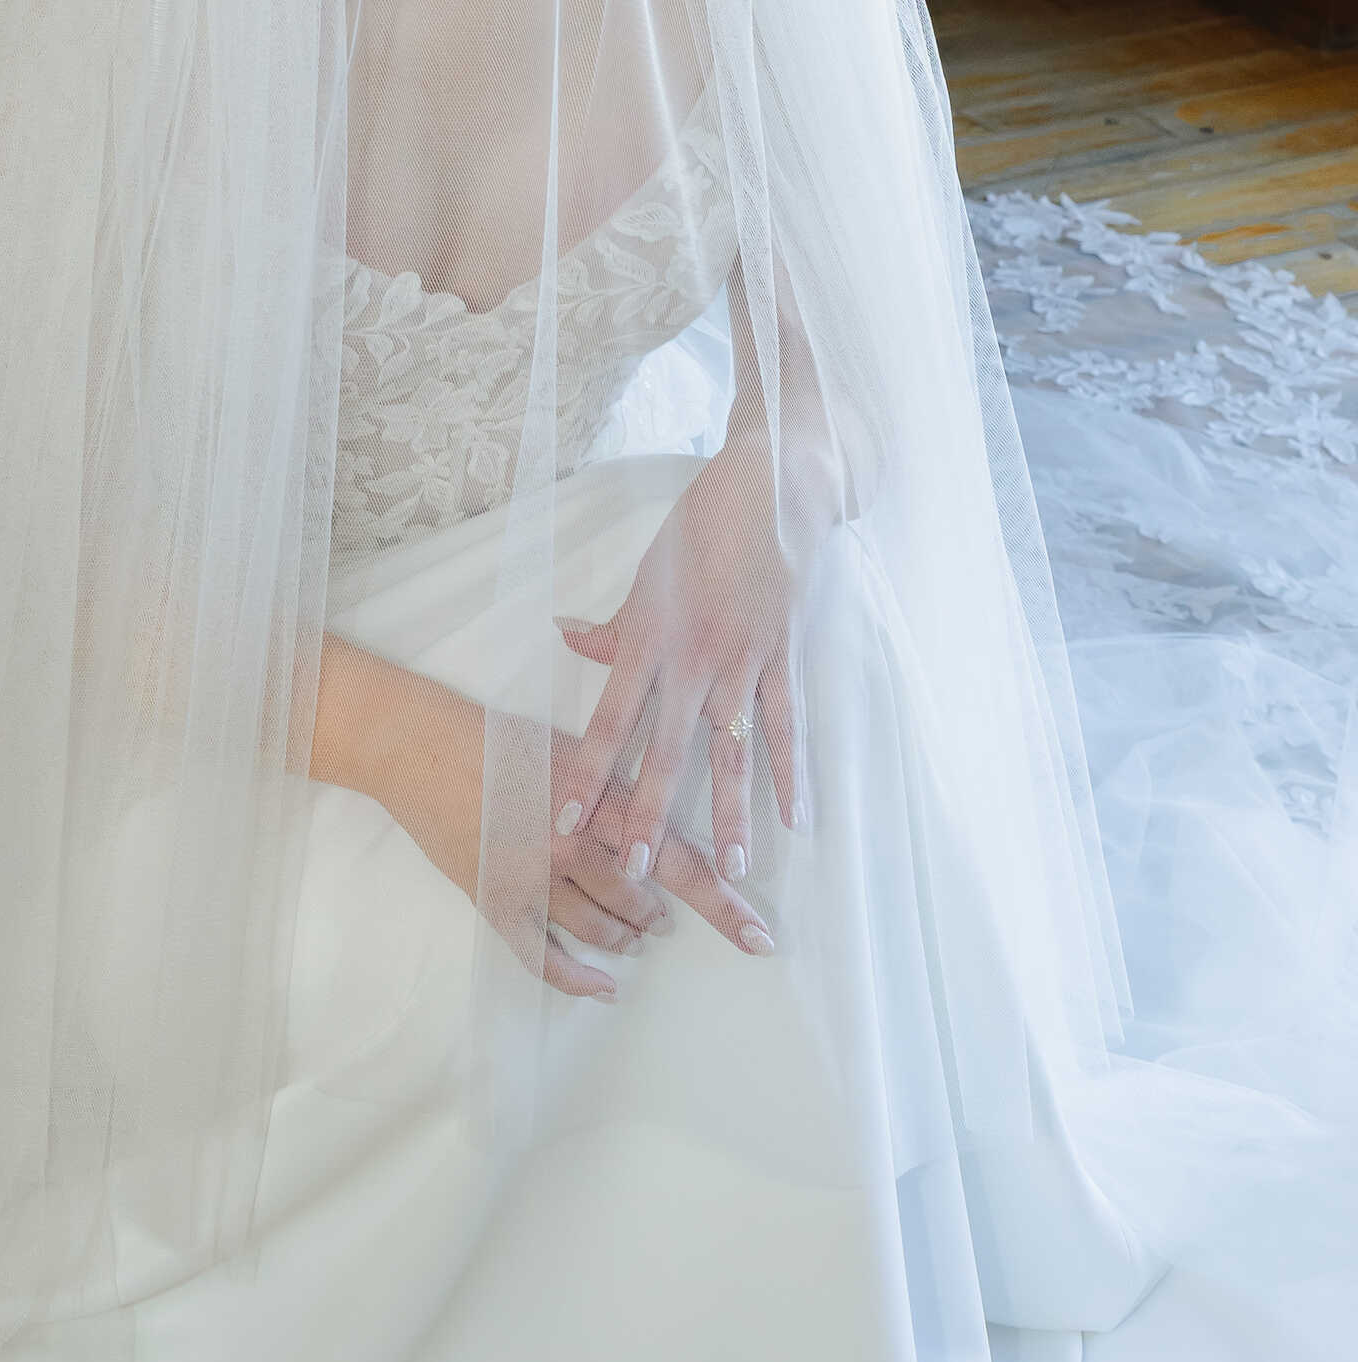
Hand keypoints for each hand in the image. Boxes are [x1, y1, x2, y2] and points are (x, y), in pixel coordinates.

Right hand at [372, 679, 773, 1003]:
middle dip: (662, 917)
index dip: (723, 902)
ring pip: (603, 929)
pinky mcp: (497, 902)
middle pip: (644, 901)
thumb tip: (661, 821)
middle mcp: (574, 842)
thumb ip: (619, 785)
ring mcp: (533, 877)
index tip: (761, 938)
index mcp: (602, 798)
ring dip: (627, 938)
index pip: (678, 859)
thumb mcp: (572, 747)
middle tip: (664, 920)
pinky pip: (545, 958)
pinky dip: (579, 979)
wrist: (419, 746)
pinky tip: (603, 987)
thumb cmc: (497, 739)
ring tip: (636, 936)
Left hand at [552, 432, 806, 895]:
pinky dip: (792, 774)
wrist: (767, 491)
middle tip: (637, 870)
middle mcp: (693, 660)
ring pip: (732, 753)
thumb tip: (567, 639)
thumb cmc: (698, 529)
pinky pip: (786, 726)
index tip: (566, 820)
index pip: (610, 721)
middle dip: (649, 814)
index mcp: (649, 640)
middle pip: (665, 751)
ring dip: (730, 814)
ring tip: (728, 869)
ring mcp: (743, 663)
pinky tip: (794, 819)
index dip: (587, 772)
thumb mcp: (644, 575)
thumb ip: (612, 626)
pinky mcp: (783, 658)